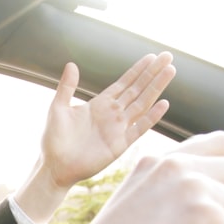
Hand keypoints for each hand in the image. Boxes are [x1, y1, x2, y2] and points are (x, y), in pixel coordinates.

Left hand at [15, 52, 175, 223]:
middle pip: (137, 89)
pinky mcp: (119, 144)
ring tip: (170, 71)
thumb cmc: (53, 140)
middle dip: (152, 73)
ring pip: (142, 104)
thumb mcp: (58, 108)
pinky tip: (163, 103)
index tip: (152, 57)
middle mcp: (112, 114)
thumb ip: (67, 87)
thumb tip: (71, 64)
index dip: (138, 70)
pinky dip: (152, 117)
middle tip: (168, 57)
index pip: (124, 83)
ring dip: (156, 88)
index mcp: (99, 104)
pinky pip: (139, 128)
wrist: (55, 166)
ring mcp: (118, 129)